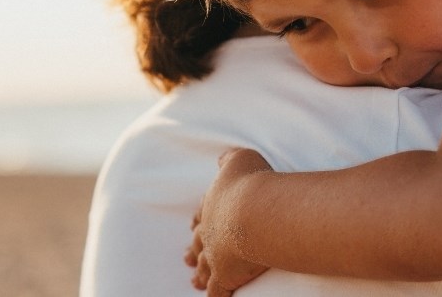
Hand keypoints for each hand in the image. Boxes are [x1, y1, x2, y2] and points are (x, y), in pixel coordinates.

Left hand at [185, 148, 273, 294]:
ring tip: (194, 281)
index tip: (192, 226)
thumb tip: (222, 158)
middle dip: (193, 250)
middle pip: (198, 243)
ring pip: (203, 268)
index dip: (199, 220)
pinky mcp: (225, 276)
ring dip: (199, 274)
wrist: (255, 211)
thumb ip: (229, 159)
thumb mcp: (240, 159)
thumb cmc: (251, 183)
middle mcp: (210, 232)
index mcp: (212, 206)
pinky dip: (216, 296)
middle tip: (186, 257)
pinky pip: (218, 291)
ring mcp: (215, 256)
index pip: (203, 214)